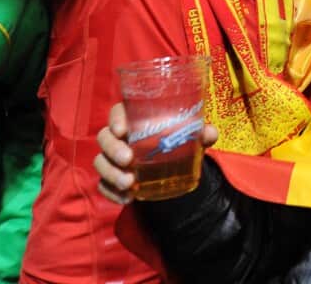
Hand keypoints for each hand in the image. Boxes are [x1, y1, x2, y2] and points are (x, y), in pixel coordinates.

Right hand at [94, 102, 218, 205]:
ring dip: (111, 173)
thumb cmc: (176, 143)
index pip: (118, 112)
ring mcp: (112, 158)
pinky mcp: (110, 178)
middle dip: (112, 149)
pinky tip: (126, 198)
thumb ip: (200, 134)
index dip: (116, 118)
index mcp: (135, 119)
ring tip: (129, 183)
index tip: (122, 130)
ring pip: (100, 162)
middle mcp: (119, 137)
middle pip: (104, 138)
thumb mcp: (190, 138)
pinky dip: (111, 192)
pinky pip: (103, 185)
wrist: (173, 168)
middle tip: (127, 159)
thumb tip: (209, 133)